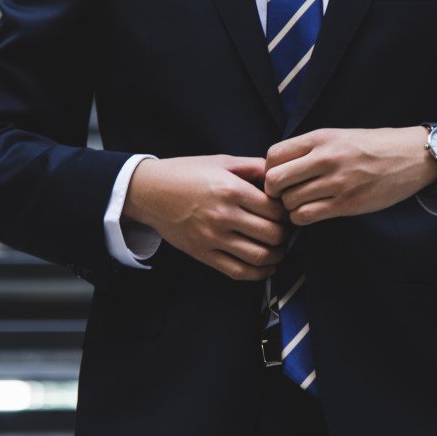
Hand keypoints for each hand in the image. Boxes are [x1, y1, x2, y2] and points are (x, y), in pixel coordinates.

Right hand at [122, 155, 288, 279]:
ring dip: (277, 256)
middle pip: (272, 234)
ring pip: (259, 256)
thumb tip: (280, 175)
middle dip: (285, 234)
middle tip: (285, 230)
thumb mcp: (221, 161)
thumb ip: (253, 167)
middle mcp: (223, 215)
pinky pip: (238, 271)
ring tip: (278, 249)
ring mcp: (213, 237)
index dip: (287, 212)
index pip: (275, 209)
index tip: (286, 211)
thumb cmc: (186, 173)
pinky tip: (266, 267)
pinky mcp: (203, 253)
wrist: (149, 191)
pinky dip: (259, 273)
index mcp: (231, 189)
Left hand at [265, 127, 436, 225]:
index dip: (269, 170)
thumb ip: (309, 149)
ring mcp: (336, 182)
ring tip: (301, 203)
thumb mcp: (338, 136)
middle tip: (284, 195)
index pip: (273, 155)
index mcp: (320, 138)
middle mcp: (325, 158)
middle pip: (275, 180)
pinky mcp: (346, 204)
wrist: (411, 156)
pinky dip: (302, 218)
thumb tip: (277, 166)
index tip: (279, 176)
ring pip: (289, 202)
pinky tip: (311, 212)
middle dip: (274, 191)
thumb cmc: (372, 147)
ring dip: (289, 207)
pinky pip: (306, 216)